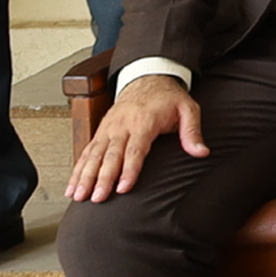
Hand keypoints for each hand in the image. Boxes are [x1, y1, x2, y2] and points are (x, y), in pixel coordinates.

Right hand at [65, 80, 206, 199]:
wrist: (147, 77)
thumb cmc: (169, 98)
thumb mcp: (188, 109)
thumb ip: (193, 132)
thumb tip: (202, 153)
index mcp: (144, 121)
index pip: (135, 150)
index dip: (129, 170)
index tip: (123, 189)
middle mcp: (122, 125)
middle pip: (110, 155)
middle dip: (102, 178)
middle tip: (97, 198)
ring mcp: (108, 129)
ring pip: (93, 155)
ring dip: (84, 176)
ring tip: (79, 196)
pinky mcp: (101, 132)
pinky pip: (87, 152)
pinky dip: (78, 170)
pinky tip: (73, 187)